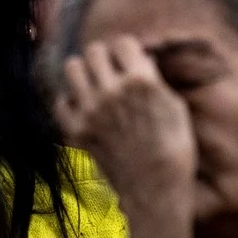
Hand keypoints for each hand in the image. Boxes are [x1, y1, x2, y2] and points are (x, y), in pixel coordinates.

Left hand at [53, 36, 196, 237]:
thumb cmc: (173, 153)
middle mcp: (112, 91)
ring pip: (72, 67)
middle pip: (94, 50)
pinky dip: (71, 103)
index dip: (127, 52)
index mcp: (141, 82)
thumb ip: (155, 80)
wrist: (153, 195)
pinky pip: (61, 100)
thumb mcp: (176, 110)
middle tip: (111, 74)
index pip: (123, 42)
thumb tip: (141, 58)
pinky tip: (85, 111)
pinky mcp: (75, 129)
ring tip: (94, 87)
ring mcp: (89, 110)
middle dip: (104, 59)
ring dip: (83, 74)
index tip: (129, 63)